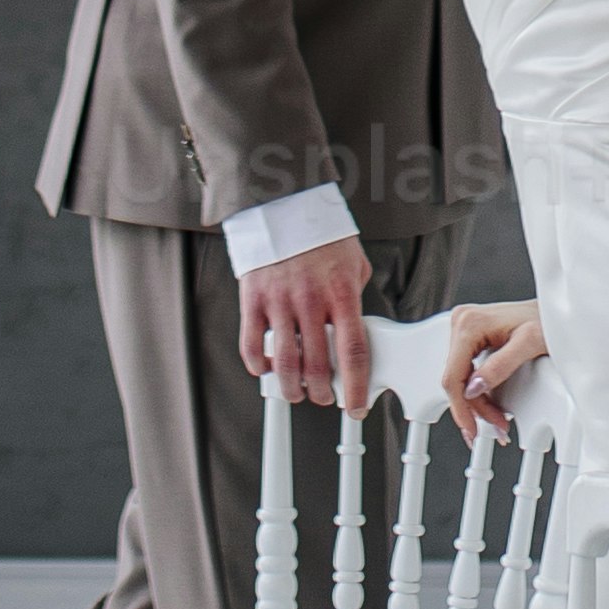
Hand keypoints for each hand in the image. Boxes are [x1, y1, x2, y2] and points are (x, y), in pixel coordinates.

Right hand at [237, 234, 375, 413]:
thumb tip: (354, 325)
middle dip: (322, 393)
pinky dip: (258, 365)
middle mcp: (311, 300)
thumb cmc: (320, 234)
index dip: (356, 387)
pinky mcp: (253, 299)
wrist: (282, 203)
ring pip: (285, 363)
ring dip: (291, 387)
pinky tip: (266, 369)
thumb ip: (354, 295)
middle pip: (318, 366)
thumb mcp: (353, 262)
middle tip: (323, 398)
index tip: (356, 405)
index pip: (353, 352)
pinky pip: (251, 344)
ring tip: (296, 392)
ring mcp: (280, 301)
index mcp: (341, 293)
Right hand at [442, 303, 548, 437]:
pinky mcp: (470, 338)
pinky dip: (480, 392)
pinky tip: (492, 405)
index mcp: (470, 324)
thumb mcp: (529, 344)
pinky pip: (467, 372)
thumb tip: (474, 388)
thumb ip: (500, 366)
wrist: (554, 311)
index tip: (472, 429)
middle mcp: (462, 323)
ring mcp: (464, 330)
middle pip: (457, 381)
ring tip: (498, 420)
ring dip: (478, 404)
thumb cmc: (547, 320)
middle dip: (476, 409)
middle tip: (497, 426)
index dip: (462, 408)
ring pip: (461, 379)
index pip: (453, 376)